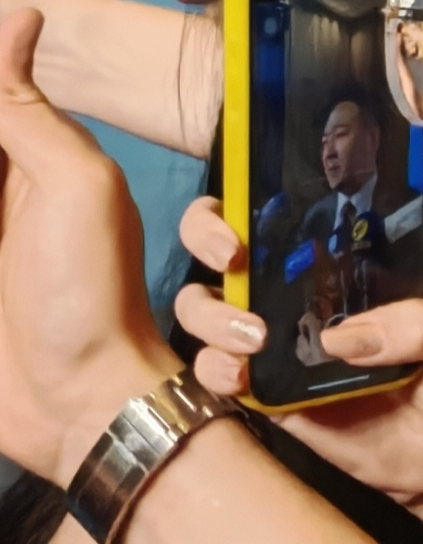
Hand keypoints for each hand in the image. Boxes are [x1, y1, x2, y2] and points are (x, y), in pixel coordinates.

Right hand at [171, 195, 422, 505]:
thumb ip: (410, 322)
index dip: (231, 210)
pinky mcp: (265, 395)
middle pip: (217, 250)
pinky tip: (238, 377)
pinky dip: (214, 370)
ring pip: (203, 310)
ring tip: (252, 340)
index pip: (265, 216)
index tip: (238, 232)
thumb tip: (339, 341)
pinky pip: (219, 375)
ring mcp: (270, 345)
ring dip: (210, 315)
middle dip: (202, 239)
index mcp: (328, 267)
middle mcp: (287, 296)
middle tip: (231, 263)